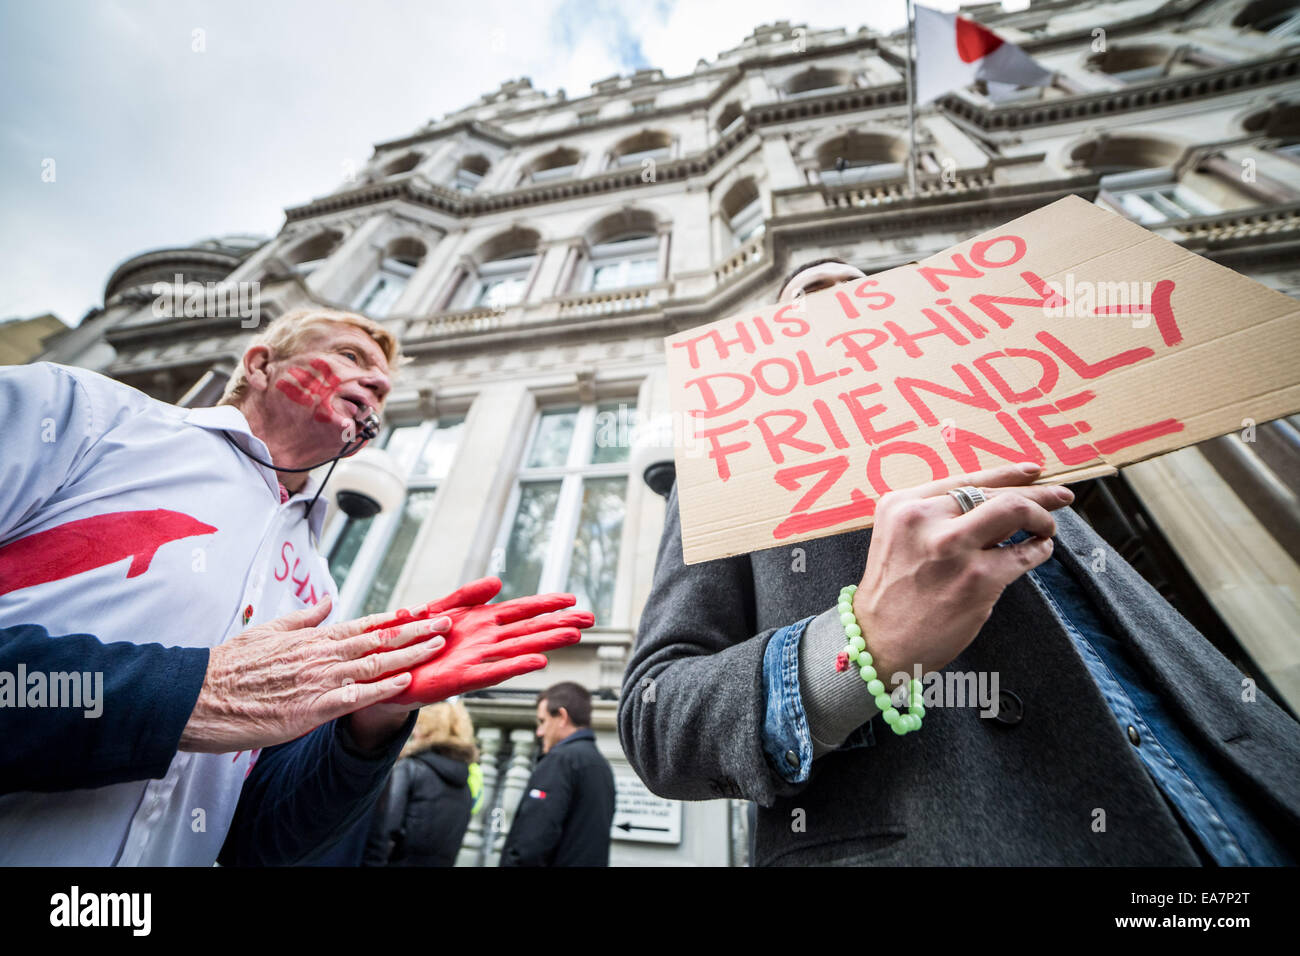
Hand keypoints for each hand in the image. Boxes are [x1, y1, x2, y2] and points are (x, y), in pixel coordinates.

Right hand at [178, 594, 449, 753]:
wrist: (197, 696)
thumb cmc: (229, 667)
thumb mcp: (267, 632)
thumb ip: (302, 618)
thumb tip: (326, 602)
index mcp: (312, 638)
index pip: (365, 625)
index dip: (399, 620)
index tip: (425, 613)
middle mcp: (321, 654)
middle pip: (379, 640)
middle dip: (417, 632)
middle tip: (447, 624)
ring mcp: (318, 680)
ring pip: (375, 663)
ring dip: (411, 654)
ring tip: (439, 645)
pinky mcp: (309, 709)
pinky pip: (355, 696)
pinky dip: (383, 688)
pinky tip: (406, 683)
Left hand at [360, 577, 590, 705]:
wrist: (386, 669)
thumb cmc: (415, 640)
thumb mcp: (441, 608)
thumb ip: (468, 594)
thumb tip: (499, 582)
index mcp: (483, 622)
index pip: (522, 610)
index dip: (547, 605)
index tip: (573, 601)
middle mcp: (486, 640)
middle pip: (530, 629)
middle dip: (560, 624)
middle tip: (590, 619)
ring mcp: (476, 659)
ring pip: (519, 648)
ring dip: (546, 642)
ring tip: (574, 635)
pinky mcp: (460, 679)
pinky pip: (493, 671)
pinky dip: (515, 665)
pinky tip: (538, 662)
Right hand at [853, 462, 1073, 684]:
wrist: (879, 642)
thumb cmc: (893, 594)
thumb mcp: (899, 539)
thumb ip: (936, 518)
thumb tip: (998, 504)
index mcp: (902, 505)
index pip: (965, 480)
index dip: (1006, 473)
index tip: (1033, 472)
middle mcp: (924, 519)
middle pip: (995, 492)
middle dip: (1037, 494)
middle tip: (1061, 496)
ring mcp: (952, 547)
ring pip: (1015, 511)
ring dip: (1042, 517)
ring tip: (1048, 527)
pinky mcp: (976, 578)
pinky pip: (1023, 553)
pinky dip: (1039, 550)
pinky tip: (1040, 550)